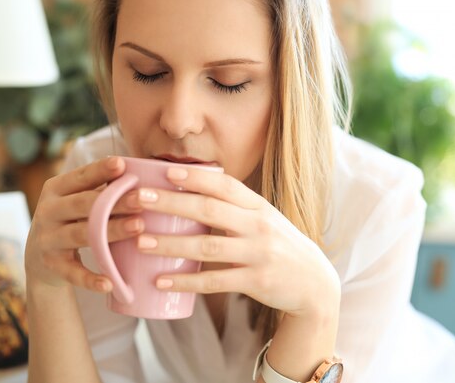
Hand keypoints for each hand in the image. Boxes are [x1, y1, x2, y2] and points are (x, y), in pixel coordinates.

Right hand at [25, 157, 143, 291]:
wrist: (40, 256)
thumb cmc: (74, 218)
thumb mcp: (79, 199)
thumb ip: (103, 187)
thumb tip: (147, 174)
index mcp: (56, 189)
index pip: (80, 177)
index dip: (100, 170)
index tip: (122, 164)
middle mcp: (48, 211)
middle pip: (84, 205)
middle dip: (114, 201)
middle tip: (142, 199)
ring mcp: (48, 239)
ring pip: (82, 234)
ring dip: (111, 231)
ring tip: (138, 227)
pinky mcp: (52, 265)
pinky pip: (73, 273)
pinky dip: (91, 279)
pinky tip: (110, 282)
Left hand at [136, 167, 340, 318]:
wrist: (314, 284)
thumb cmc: (281, 247)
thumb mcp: (266, 221)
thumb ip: (237, 209)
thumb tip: (195, 192)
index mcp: (260, 208)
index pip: (226, 186)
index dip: (196, 177)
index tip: (166, 171)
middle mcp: (260, 227)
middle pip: (210, 210)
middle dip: (173, 202)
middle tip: (140, 198)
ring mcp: (259, 254)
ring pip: (208, 246)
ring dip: (172, 243)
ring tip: (141, 241)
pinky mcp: (256, 281)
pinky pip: (215, 281)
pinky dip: (186, 281)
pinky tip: (161, 281)